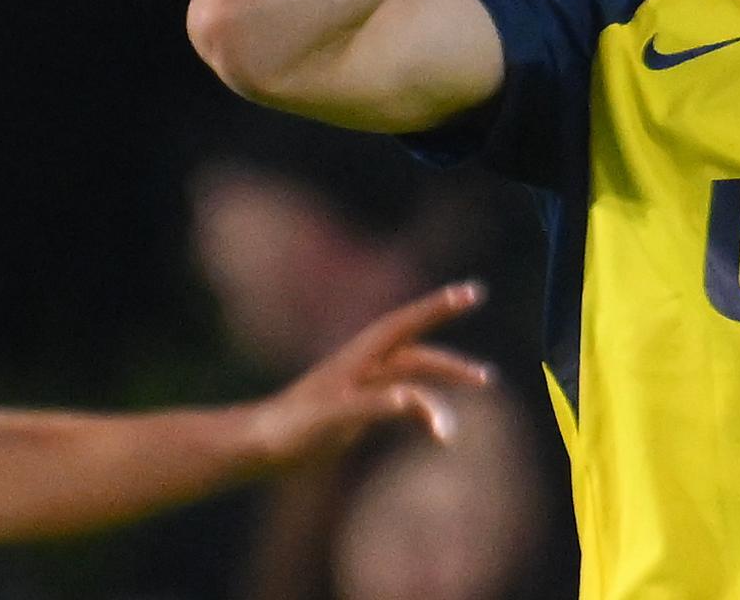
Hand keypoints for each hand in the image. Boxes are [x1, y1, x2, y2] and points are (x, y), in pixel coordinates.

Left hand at [247, 282, 494, 467]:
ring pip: (409, 384)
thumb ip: (374, 407)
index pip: (407, 324)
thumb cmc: (290, 431)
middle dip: (452, 367)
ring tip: (454, 434)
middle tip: (486, 379)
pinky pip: (397, 404)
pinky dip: (418, 412)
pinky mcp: (352, 410)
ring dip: (436, 400)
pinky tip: (430, 427)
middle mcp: (362, 367)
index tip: (472, 292)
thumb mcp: (333, 421)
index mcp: (358, 359)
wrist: (254, 447)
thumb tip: (415, 400)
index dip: (440, 307)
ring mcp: (358, 387)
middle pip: (417, 357)